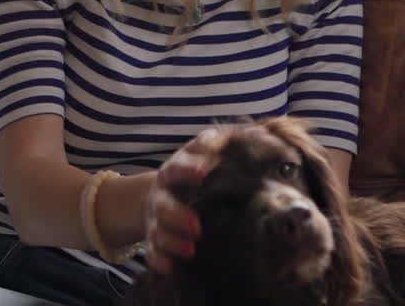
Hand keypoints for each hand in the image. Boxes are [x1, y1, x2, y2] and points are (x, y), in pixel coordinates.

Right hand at [144, 128, 222, 273]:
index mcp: (175, 171)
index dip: (189, 169)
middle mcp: (162, 195)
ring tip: (191, 250)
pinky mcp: (156, 240)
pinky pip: (153, 253)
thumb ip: (219, 142)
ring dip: (172, 241)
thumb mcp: (201, 153)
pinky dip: (160, 261)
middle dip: (178, 216)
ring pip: (159, 232)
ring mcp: (157, 219)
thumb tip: (250, 136)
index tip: (204, 172)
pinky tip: (170, 268)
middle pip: (165, 205)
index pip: (179, 167)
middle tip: (197, 226)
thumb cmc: (192, 171)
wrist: (163, 192)